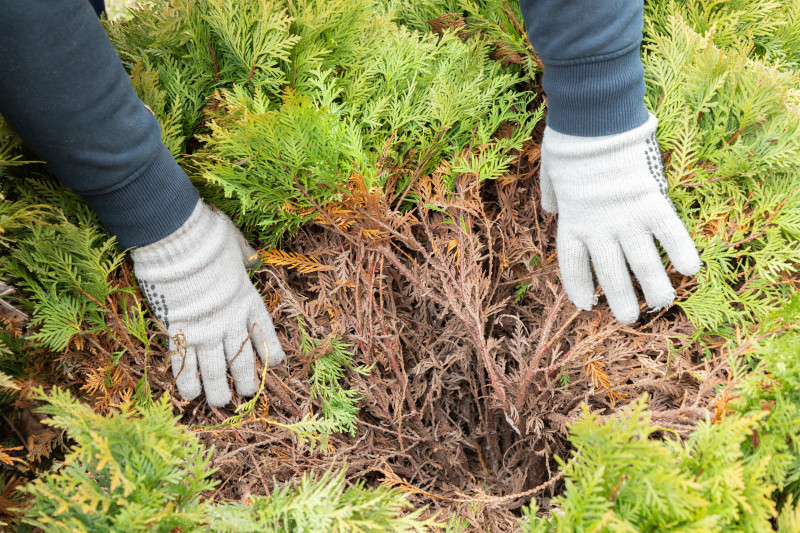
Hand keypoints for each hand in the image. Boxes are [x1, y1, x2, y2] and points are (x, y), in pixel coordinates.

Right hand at [131, 200, 284, 405]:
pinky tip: (190, 395)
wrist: (180, 241)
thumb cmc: (207, 237)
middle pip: (242, 359)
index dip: (271, 351)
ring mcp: (205, 329)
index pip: (264, 333)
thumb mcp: (235, 244)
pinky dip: (187, 382)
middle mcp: (230, 320)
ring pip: (215, 370)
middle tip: (247, 394)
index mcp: (247, 299)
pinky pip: (184, 365)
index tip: (276, 364)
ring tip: (221, 403)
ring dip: (219, 390)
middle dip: (246, 380)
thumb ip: (245, 255)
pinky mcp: (179, 332)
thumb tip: (252, 256)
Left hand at [539, 113, 700, 323]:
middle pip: (610, 275)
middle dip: (620, 300)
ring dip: (654, 288)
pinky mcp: (652, 202)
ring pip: (643, 264)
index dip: (579, 288)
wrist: (593, 118)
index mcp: (571, 222)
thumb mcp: (550, 173)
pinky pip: (671, 234)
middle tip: (628, 319)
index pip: (573, 266)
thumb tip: (552, 210)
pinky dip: (682, 251)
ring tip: (661, 303)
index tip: (586, 305)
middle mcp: (598, 228)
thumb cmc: (569, 141)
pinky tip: (691, 269)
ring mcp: (626, 218)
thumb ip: (553, 197)